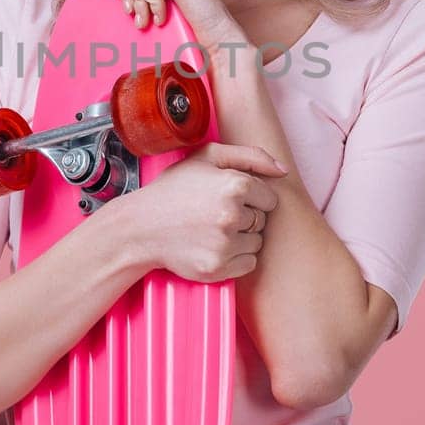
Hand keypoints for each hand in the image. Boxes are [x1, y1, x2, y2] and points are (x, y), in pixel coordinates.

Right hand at [116, 142, 286, 282]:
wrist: (140, 226)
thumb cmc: (174, 189)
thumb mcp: (206, 157)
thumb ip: (250, 155)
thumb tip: (283, 171)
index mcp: (235, 185)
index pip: (270, 198)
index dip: (251, 197)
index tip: (227, 197)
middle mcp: (233, 215)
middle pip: (263, 221)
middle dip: (245, 217)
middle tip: (214, 213)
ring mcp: (225, 245)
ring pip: (257, 243)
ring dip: (241, 238)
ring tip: (211, 230)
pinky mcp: (218, 268)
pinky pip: (248, 264)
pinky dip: (235, 258)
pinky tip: (212, 246)